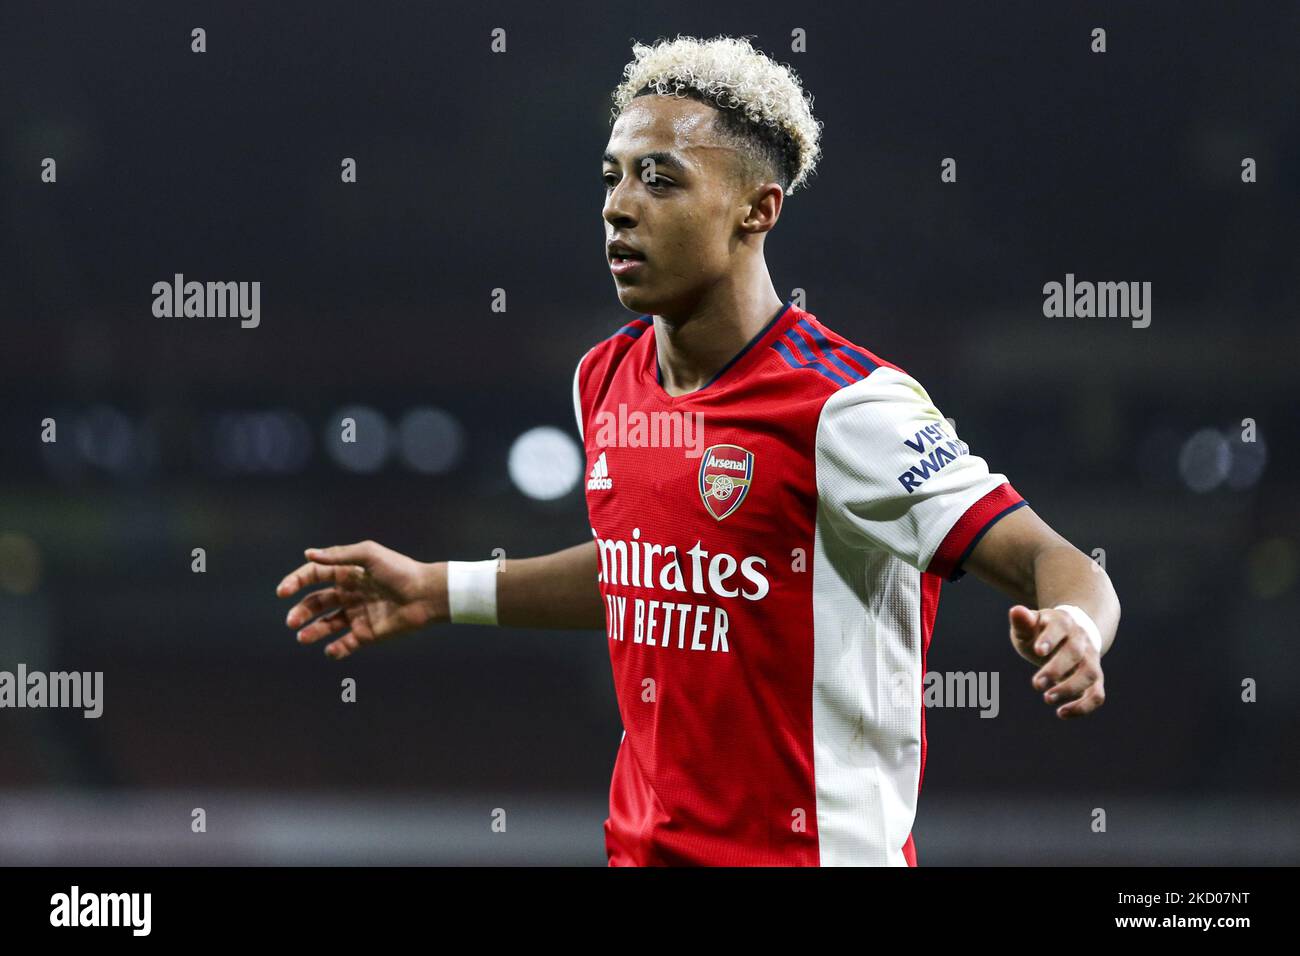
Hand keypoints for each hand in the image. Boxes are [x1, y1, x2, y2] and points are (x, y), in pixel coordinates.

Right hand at [276, 540, 447, 659]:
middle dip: (301, 612)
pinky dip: (336, 650)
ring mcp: (357, 615)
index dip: (296, 582)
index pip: (313, 577)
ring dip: (312, 632)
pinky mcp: (368, 634)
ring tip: (302, 637)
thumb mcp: (369, 555)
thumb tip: (308, 554)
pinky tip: (331, 650)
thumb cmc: (400, 571)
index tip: (283, 592)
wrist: (427, 594)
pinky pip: (346, 644)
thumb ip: (339, 555)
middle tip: (292, 621)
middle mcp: (349, 594)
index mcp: (347, 573)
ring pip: (326, 625)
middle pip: (316, 603)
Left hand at [1008, 605, 1105, 718]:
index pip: (1060, 628)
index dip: (1050, 639)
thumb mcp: (1030, 625)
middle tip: (1036, 684)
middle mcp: (1082, 640)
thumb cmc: (1042, 631)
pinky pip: (1097, 694)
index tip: (1037, 651)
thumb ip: (1023, 622)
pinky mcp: (1095, 679)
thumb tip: (1016, 610)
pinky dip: (1083, 707)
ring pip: (1090, 674)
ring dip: (1070, 688)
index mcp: (1064, 622)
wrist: (1070, 635)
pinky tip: (1061, 713)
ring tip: (1047, 699)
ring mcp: (1091, 660)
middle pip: (1075, 653)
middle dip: (1056, 669)